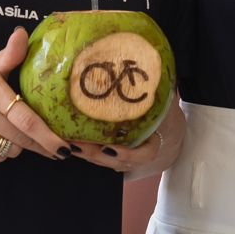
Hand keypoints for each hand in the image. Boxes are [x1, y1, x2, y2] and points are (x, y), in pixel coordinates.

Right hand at [0, 28, 69, 161]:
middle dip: (42, 145)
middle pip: (21, 138)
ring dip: (20, 145)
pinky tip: (1, 136)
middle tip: (58, 148)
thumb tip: (24, 33)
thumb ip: (11, 53)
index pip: (24, 118)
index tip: (64, 147)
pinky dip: (3, 151)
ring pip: (10, 150)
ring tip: (20, 132)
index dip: (47, 136)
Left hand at [68, 93, 184, 174]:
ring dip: (85, 155)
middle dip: (94, 154)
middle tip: (77, 144)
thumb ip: (160, 92)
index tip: (109, 148)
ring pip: (103, 162)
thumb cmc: (163, 117)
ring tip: (69, 143)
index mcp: (153, 144)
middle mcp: (137, 158)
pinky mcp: (112, 159)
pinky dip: (85, 153)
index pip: (144, 155)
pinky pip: (98, 160)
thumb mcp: (165, 105)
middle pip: (115, 162)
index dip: (126, 154)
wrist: (165, 133)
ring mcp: (124, 161)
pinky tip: (70, 143)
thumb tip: (155, 71)